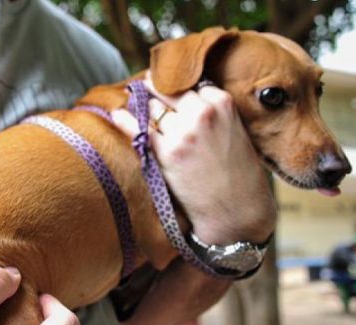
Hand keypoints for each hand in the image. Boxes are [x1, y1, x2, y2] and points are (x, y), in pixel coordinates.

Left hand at [112, 76, 275, 243]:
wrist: (237, 209)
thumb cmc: (237, 172)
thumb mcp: (234, 130)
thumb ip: (212, 111)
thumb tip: (183, 95)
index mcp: (222, 103)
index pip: (190, 84)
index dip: (177, 89)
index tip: (166, 86)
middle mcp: (202, 113)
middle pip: (168, 91)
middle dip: (155, 91)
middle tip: (144, 88)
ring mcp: (182, 133)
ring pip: (153, 109)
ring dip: (143, 107)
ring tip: (133, 102)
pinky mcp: (167, 154)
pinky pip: (139, 130)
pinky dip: (126, 120)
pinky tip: (118, 114)